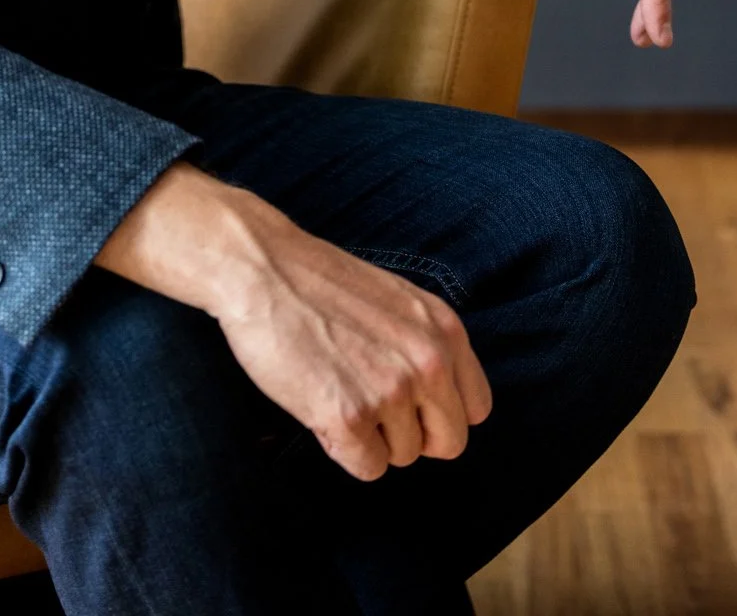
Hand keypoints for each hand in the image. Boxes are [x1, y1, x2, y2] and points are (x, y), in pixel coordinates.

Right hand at [94, 162, 490, 479]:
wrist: (261, 268)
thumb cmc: (319, 283)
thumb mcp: (397, 301)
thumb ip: (426, 345)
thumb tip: (439, 402)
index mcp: (444, 330)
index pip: (475, 409)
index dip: (439, 414)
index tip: (409, 404)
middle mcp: (428, 361)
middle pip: (447, 443)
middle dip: (410, 435)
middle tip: (370, 407)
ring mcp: (390, 391)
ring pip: (402, 457)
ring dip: (370, 437)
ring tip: (335, 389)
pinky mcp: (348, 417)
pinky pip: (367, 468)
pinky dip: (342, 448)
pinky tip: (319, 406)